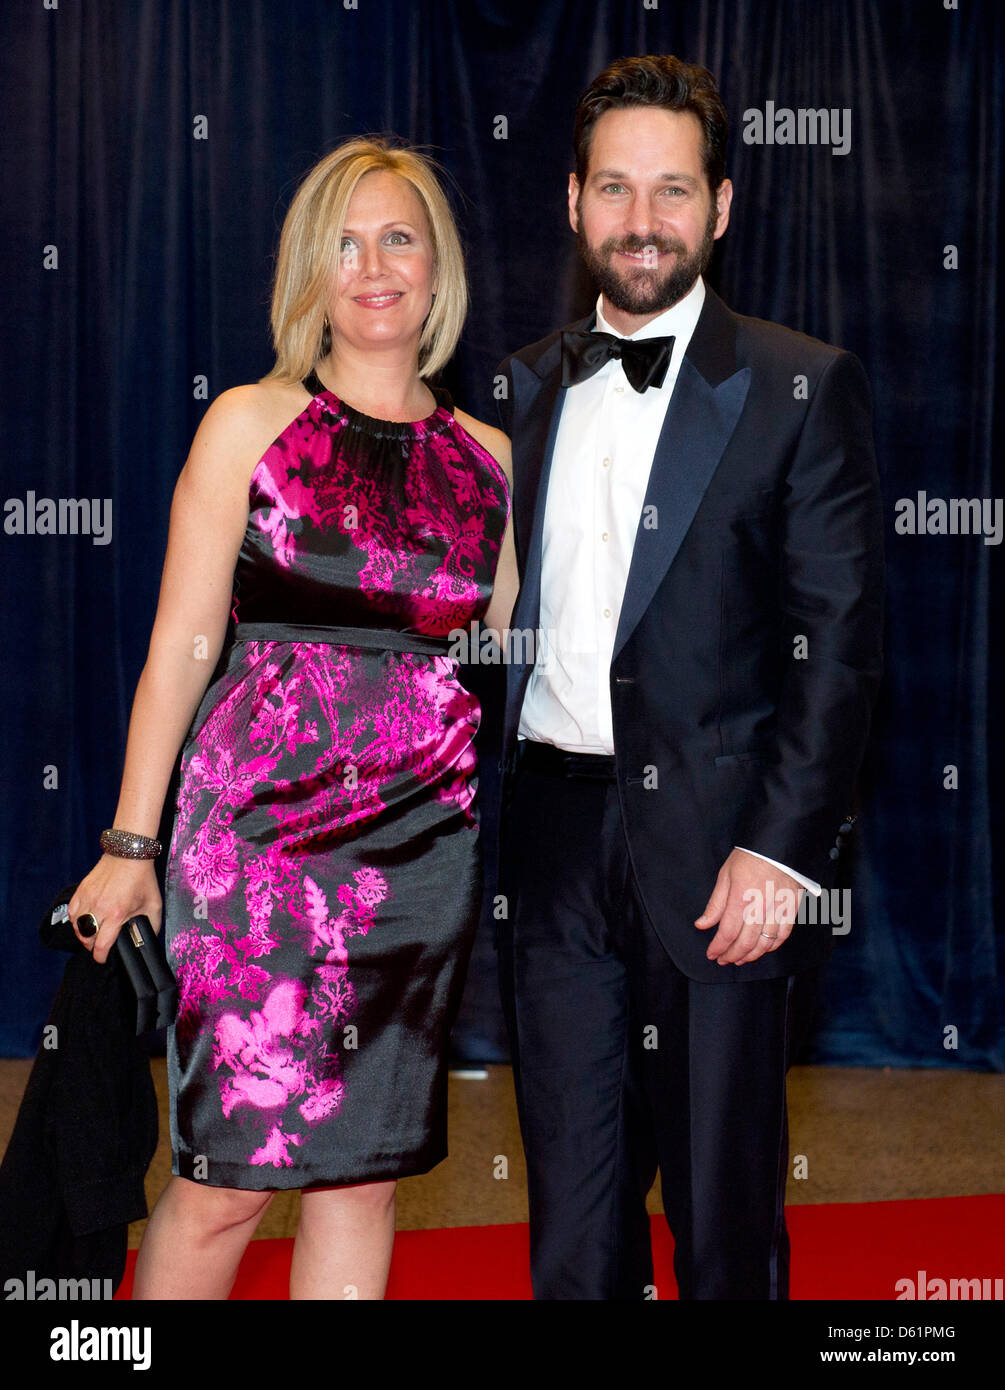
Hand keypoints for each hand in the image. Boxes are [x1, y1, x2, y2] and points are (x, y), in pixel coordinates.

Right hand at [67, 856, 162, 965]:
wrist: (129, 854)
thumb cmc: (142, 879)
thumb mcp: (153, 904)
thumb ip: (151, 925)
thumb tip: (147, 940)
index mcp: (117, 913)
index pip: (102, 944)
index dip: (100, 957)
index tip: (102, 959)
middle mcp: (99, 908)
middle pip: (87, 939)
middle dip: (92, 946)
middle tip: (99, 946)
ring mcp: (88, 898)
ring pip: (77, 927)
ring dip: (84, 935)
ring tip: (93, 935)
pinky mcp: (81, 891)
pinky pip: (72, 913)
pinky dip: (77, 921)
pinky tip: (85, 922)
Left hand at [695, 848, 802, 965]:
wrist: (778, 845)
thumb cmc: (749, 857)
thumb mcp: (725, 876)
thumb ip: (715, 904)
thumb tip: (702, 925)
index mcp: (740, 898)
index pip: (727, 933)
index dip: (718, 948)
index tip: (712, 954)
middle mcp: (760, 908)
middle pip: (745, 942)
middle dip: (732, 956)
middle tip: (723, 960)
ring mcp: (778, 909)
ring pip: (765, 943)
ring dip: (751, 955)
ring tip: (740, 959)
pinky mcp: (792, 909)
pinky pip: (783, 935)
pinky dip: (772, 946)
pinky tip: (763, 949)